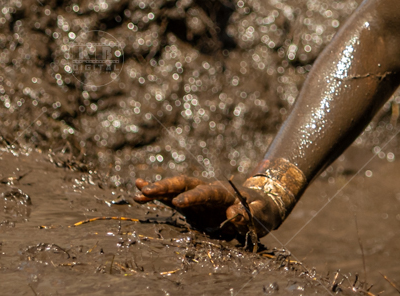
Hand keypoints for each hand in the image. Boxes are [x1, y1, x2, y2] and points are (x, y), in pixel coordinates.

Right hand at [134, 175, 280, 239]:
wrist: (259, 206)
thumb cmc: (261, 211)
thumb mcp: (260, 214)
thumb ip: (248, 215)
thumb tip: (233, 214)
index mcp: (225, 191)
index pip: (207, 192)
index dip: (193, 196)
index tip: (179, 202)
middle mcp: (208, 189)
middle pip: (186, 184)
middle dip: (167, 186)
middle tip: (148, 190)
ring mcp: (198, 196)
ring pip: (175, 188)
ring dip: (157, 189)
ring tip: (138, 190)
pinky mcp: (190, 204)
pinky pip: (171, 198)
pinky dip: (156, 197)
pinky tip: (138, 194)